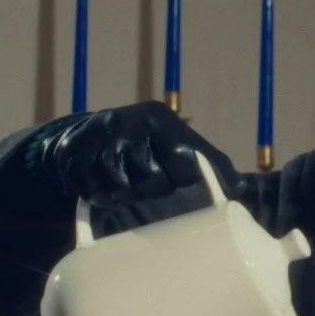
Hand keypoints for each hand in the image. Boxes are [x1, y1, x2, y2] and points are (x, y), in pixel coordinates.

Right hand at [33, 101, 241, 208]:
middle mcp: (128, 121)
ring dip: (121, 196)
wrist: (94, 133)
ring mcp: (98, 135)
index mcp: (160, 118)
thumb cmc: (150, 145)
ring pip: (119, 187)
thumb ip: (212, 163)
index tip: (175, 183)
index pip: (180, 165)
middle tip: (144, 187)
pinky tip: (102, 189)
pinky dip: (97, 196)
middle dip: (148, 191)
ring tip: (123, 190)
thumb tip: (240, 187)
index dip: (178, 182)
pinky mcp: (73, 149)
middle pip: (149, 181)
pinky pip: (90, 188)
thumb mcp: (181, 144)